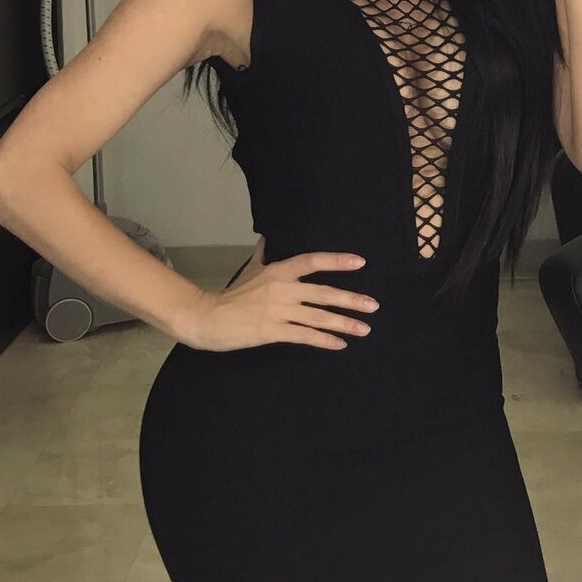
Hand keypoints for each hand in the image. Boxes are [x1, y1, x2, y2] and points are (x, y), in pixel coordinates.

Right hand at [169, 237, 378, 351]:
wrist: (207, 317)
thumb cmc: (232, 295)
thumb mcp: (250, 270)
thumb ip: (263, 254)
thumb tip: (267, 236)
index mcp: (278, 271)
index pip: (312, 261)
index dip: (336, 261)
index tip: (360, 262)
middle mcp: (282, 289)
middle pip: (323, 292)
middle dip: (351, 300)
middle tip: (373, 305)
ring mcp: (278, 311)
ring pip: (318, 317)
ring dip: (344, 323)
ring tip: (364, 329)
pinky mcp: (272, 332)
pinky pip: (304, 336)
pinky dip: (324, 340)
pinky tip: (340, 344)